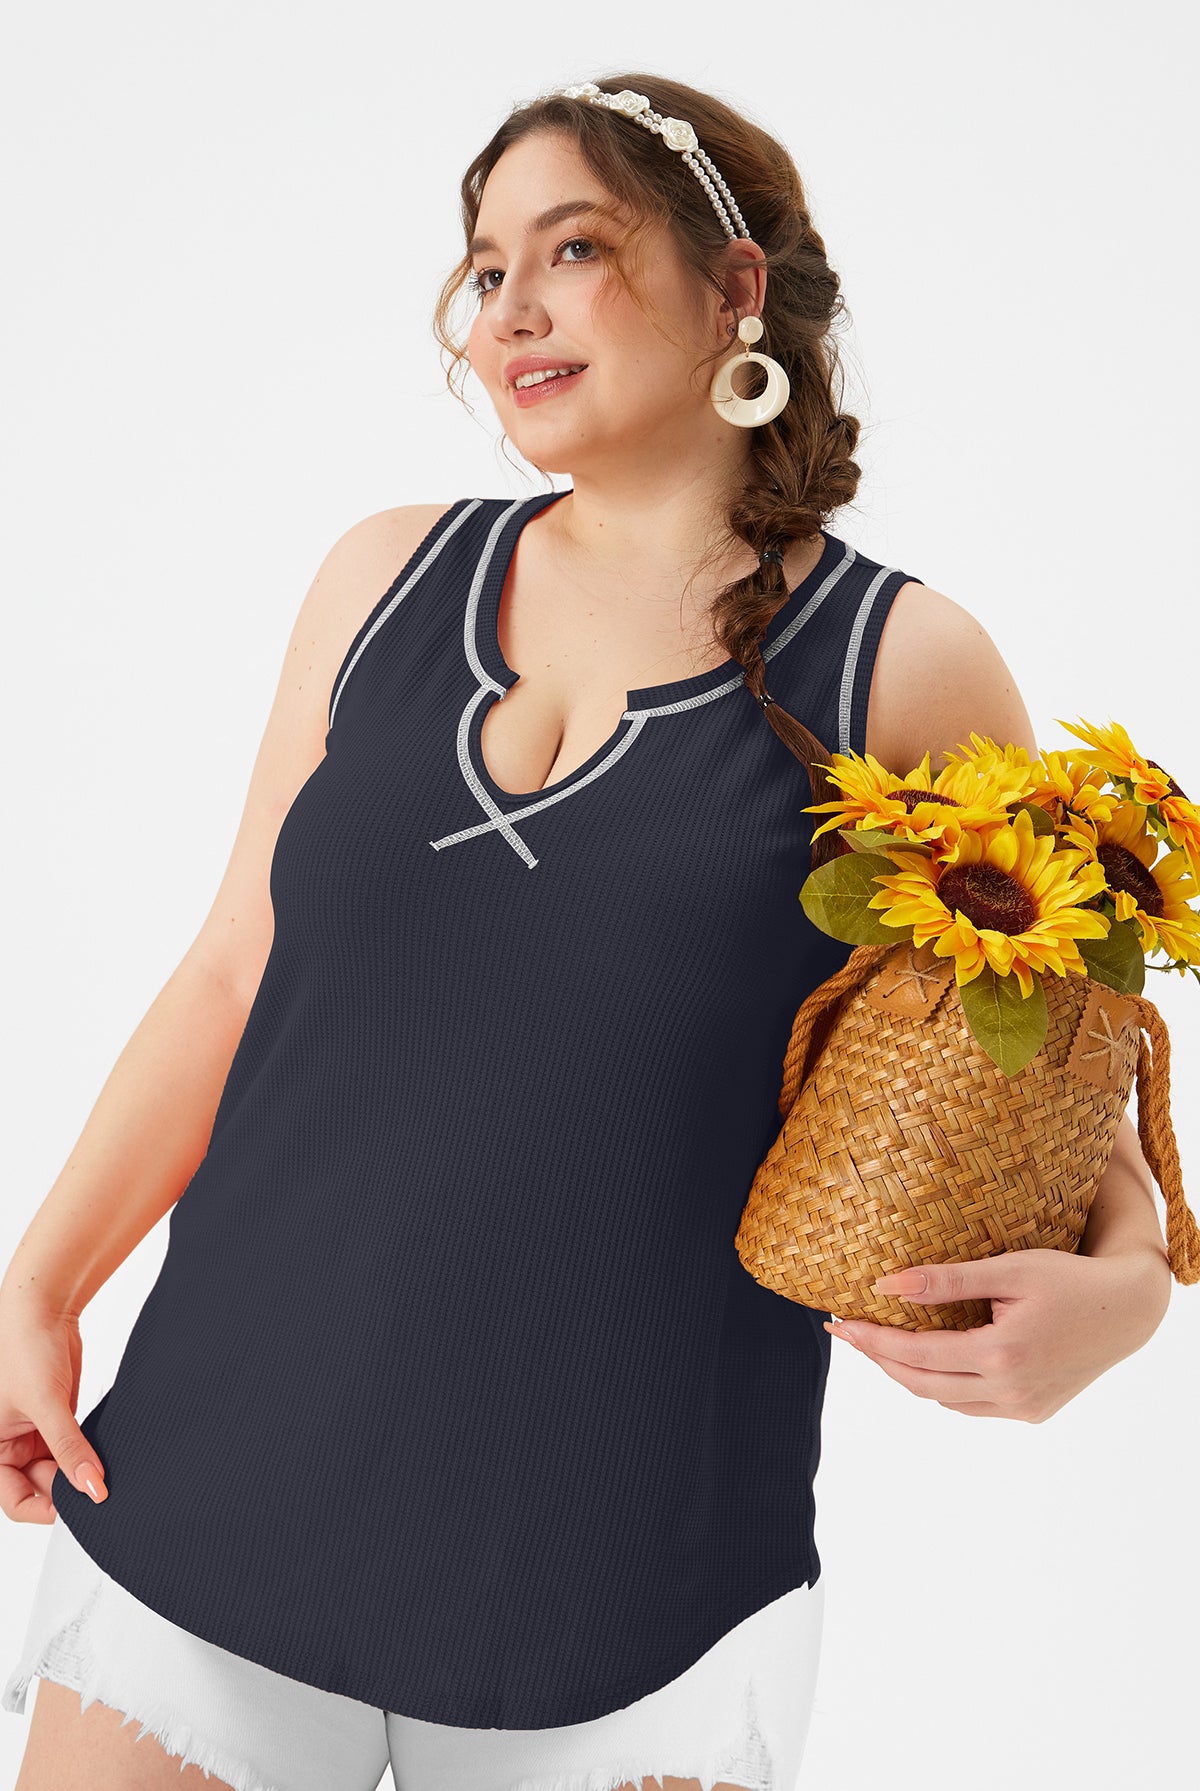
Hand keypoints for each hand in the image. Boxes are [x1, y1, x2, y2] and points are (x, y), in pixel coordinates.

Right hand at [0, 1293, 107, 1521]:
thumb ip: (69, 1449)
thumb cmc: (25, 1349)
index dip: (45, 1509)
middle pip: (41, 1487)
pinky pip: (73, 1448)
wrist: (44, 1309)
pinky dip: (88, 1454)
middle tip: (99, 1489)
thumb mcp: (47, 1404)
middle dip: (68, 1489)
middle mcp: (9, 1446)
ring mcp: (35, 1435)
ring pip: (60, 1470)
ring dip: (81, 1471)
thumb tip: (91, 1489)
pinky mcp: (57, 1420)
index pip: (15, 1500)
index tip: (78, 1507)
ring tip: (105, 1471)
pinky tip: (106, 1455)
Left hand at [822, 1246, 1168, 1421]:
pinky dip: (947, 1384)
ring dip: (911, 1374)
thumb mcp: (1008, 1269)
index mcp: (1001, 1354)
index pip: (915, 1353)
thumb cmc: (1069, 1278)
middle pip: (922, 1383)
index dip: (872, 1341)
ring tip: (884, 1342)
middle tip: (849, 1333)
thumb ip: (946, 1281)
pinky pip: (973, 1405)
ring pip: (946, 1399)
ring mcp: (1024, 1407)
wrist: (1128, 1310)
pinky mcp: (1034, 1412)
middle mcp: (1010, 1390)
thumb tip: (886, 1286)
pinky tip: (935, 1358)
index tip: (838, 1324)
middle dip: (880, 1359)